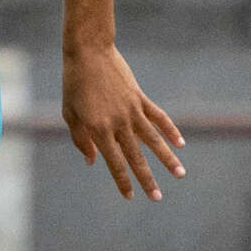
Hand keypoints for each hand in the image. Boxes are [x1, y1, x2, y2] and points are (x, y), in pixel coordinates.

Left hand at [62, 43, 185, 200]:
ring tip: (180, 175)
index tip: (131, 197)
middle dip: (148, 179)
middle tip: (158, 198)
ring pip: (153, 140)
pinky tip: (180, 143)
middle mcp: (118, 123)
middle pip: (136, 157)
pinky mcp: (140, 97)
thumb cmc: (74, 84)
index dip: (123, 181)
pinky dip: (170, 130)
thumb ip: (81, 140)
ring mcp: (132, 110)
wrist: (89, 52)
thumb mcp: (70, 114)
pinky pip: (158, 117)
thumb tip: (92, 162)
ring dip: (167, 159)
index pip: (114, 162)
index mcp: (98, 129)